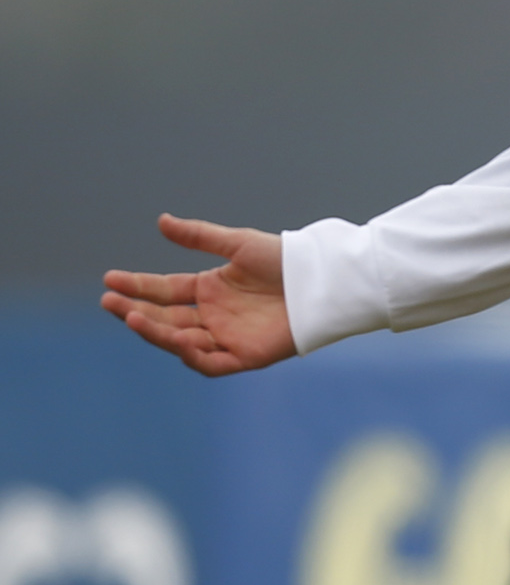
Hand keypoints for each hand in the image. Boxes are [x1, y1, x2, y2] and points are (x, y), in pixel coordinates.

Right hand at [100, 216, 296, 375]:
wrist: (324, 280)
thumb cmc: (286, 259)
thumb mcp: (238, 244)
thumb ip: (199, 236)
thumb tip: (161, 221)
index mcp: (210, 289)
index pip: (164, 290)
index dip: (137, 286)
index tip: (110, 280)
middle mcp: (213, 315)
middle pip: (166, 318)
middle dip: (136, 310)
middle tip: (110, 301)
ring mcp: (227, 336)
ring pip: (181, 341)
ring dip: (156, 332)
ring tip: (133, 316)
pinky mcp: (246, 356)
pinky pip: (211, 363)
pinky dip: (191, 356)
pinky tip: (176, 341)